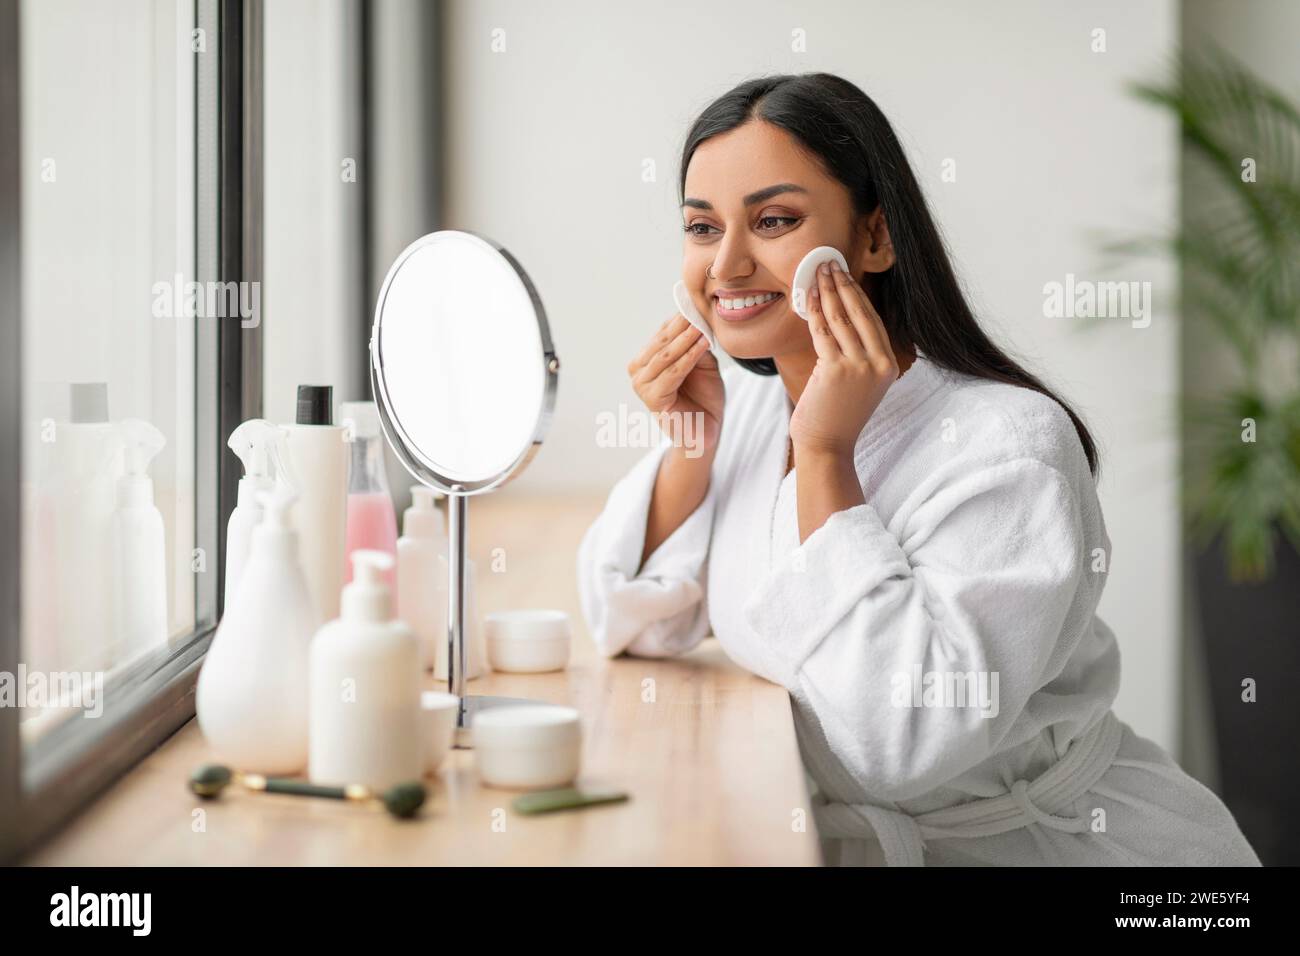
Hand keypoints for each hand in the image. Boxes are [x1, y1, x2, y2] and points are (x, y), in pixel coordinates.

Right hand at [628, 314, 723, 456]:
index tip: (697, 301)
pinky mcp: (652, 399)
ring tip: (703, 324)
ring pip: (666, 355)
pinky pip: (673, 372)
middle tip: (699, 308)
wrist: (705, 431)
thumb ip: (696, 343)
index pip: (662, 333)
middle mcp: (638, 371)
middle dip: (682, 325)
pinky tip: (703, 344)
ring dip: (686, 338)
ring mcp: (641, 386)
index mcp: (646, 360)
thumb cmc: (704, 398)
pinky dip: (689, 356)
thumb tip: (695, 316)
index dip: (680, 318)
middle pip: (662, 342)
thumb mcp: (702, 363)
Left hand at [789, 260, 897, 457]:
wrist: (827, 446)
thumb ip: (857, 354)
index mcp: (888, 365)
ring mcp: (860, 367)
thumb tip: (841, 317)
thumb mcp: (858, 382)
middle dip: (842, 284)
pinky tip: (809, 295)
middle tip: (828, 263)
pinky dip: (815, 310)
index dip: (856, 293)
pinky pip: (823, 332)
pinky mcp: (837, 370)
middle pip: (859, 313)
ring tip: (817, 272)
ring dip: (828, 290)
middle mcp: (879, 363)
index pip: (872, 320)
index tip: (844, 274)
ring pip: (841, 318)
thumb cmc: (836, 416)